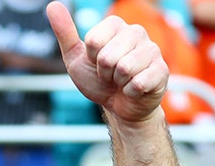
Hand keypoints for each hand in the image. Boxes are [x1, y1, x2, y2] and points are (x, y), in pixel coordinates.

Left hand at [47, 1, 167, 123]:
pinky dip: (130, 93)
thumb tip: (52, 5)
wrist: (119, 106)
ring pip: (124, 69)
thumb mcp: (75, 58)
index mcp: (115, 25)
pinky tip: (134, 90)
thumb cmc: (99, 80)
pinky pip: (139, 83)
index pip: (93, 41)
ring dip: (118, 83)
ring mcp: (152, 50)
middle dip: (104, 73)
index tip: (97, 63)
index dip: (92, 59)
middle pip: (108, 56)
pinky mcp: (162, 71)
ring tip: (122, 82)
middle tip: (110, 76)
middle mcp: (136, 32)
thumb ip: (65, 32)